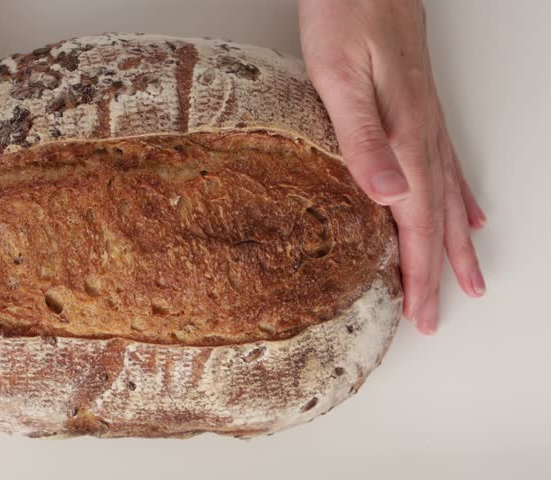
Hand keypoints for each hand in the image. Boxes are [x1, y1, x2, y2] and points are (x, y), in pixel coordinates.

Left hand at [299, 0, 485, 333]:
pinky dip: (460, 197)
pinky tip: (468, 210)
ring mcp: (426, 120)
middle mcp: (422, 134)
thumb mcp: (338, 77)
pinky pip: (448, 165)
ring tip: (467, 276)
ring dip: (455, 241)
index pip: (417, 222)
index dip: (420, 273)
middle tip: (435, 316)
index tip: (421, 314)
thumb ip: (363, 138)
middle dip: (436, 272)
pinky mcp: (418, 106)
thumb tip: (389, 197)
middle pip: (437, 218)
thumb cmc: (345, 15)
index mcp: (404, 137)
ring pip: (449, 196)